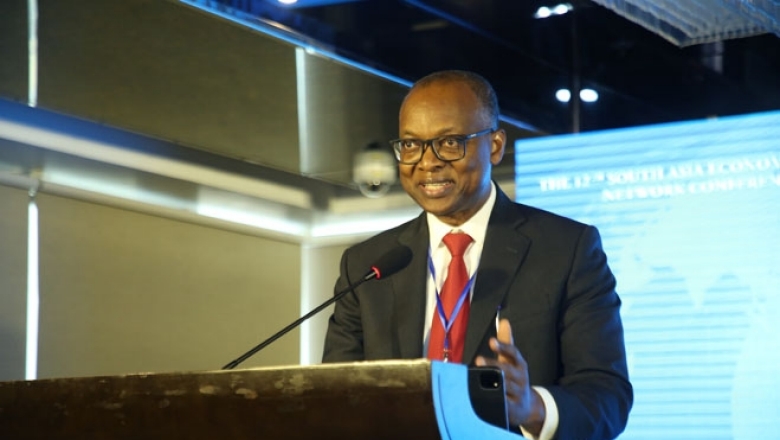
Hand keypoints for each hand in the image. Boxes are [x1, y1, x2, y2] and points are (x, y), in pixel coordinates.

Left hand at [475, 319, 545, 435]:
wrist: (527, 406)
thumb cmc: (515, 378)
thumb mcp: (513, 361)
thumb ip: (507, 343)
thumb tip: (504, 321)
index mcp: (520, 365)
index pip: (513, 354)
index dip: (503, 347)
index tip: (491, 341)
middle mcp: (520, 379)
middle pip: (506, 371)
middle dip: (493, 366)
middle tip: (479, 360)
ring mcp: (517, 394)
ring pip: (504, 388)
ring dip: (492, 383)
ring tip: (478, 378)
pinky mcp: (512, 409)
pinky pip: (503, 405)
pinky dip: (495, 401)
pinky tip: (483, 396)